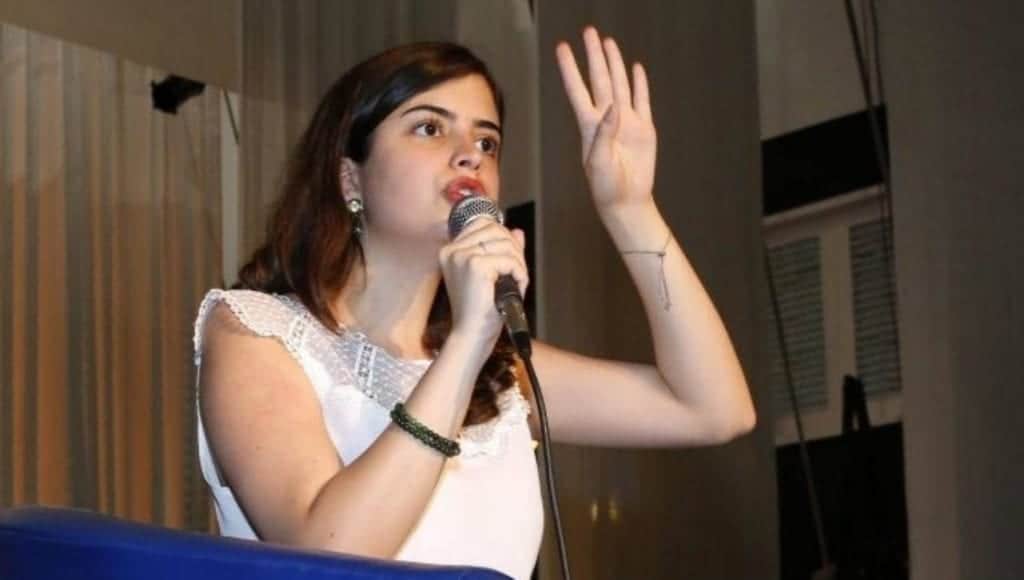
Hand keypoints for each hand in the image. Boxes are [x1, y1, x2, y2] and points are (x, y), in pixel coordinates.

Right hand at [438, 220, 528, 343]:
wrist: (471, 334)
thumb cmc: (480, 310)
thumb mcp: (493, 274)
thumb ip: (503, 250)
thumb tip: (517, 232)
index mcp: (450, 250)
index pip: (484, 224)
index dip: (504, 238)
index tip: (510, 259)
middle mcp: (452, 250)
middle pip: (496, 230)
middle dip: (514, 250)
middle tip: (517, 272)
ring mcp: (462, 256)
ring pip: (505, 244)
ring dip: (518, 263)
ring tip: (516, 282)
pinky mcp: (475, 265)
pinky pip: (509, 260)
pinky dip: (520, 273)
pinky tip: (516, 287)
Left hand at [556, 26, 656, 213]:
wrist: (627, 201)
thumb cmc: (605, 187)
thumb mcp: (597, 163)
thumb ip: (603, 135)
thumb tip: (612, 108)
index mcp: (589, 126)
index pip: (577, 90)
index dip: (569, 68)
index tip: (562, 48)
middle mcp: (606, 119)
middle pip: (599, 79)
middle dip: (593, 56)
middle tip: (589, 32)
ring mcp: (626, 122)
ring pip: (619, 85)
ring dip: (614, 64)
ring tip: (608, 43)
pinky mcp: (644, 129)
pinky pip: (642, 100)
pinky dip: (639, 84)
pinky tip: (635, 68)